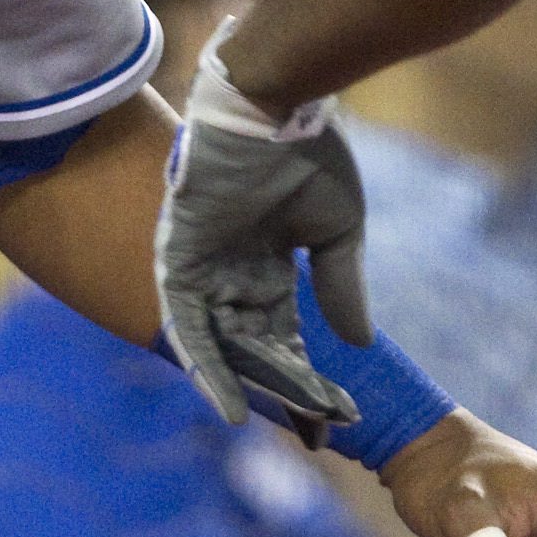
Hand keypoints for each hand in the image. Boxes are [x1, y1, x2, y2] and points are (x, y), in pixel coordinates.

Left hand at [153, 35, 368, 431]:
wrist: (271, 102)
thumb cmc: (307, 151)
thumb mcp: (338, 228)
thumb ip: (341, 286)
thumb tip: (358, 345)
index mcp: (270, 262)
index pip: (287, 334)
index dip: (311, 376)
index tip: (339, 417)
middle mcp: (233, 270)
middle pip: (254, 347)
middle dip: (285, 391)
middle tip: (317, 434)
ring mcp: (203, 266)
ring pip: (223, 342)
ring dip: (250, 384)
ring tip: (281, 425)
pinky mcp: (178, 259)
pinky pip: (185, 324)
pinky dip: (204, 365)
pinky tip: (230, 406)